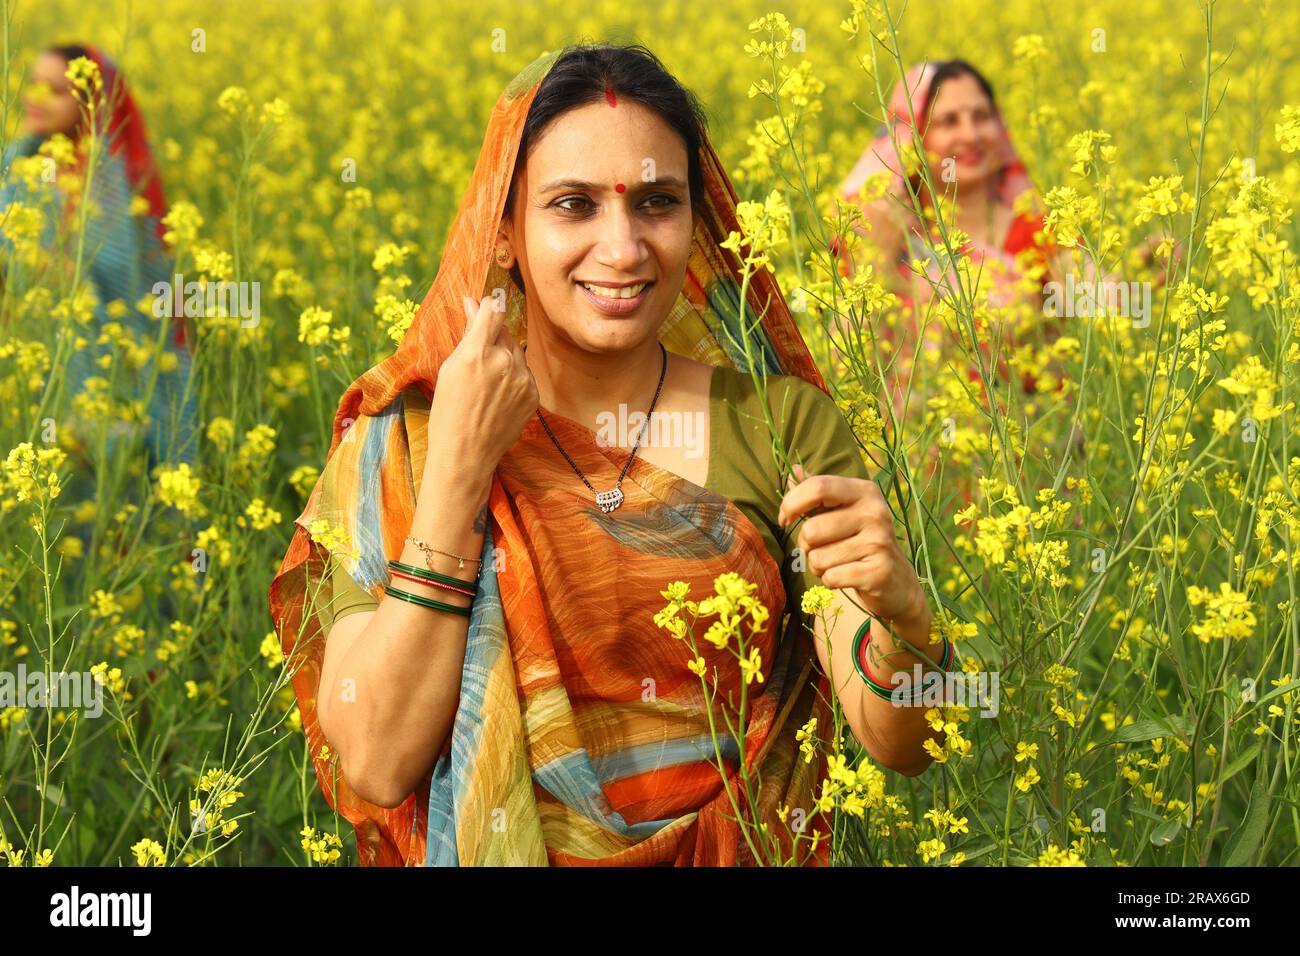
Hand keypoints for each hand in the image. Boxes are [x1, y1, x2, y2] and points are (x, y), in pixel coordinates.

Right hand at [427, 295, 537, 479]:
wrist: (466, 452)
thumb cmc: (448, 410)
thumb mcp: (450, 368)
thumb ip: (468, 334)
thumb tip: (473, 303)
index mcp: (476, 353)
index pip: (493, 310)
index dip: (488, 307)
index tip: (484, 307)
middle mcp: (503, 362)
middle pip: (505, 332)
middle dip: (493, 338)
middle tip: (477, 359)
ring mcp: (522, 379)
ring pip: (516, 352)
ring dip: (504, 358)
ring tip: (485, 384)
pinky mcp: (533, 393)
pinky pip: (524, 373)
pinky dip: (513, 378)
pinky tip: (497, 396)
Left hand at [777, 464, 928, 628]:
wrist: (897, 580)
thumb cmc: (859, 539)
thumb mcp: (842, 511)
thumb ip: (817, 493)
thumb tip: (793, 470)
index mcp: (865, 491)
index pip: (818, 487)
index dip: (791, 504)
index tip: (785, 519)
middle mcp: (875, 512)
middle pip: (811, 530)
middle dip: (805, 545)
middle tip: (821, 548)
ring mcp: (879, 542)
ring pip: (818, 558)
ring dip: (818, 566)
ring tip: (836, 562)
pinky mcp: (878, 572)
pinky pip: (830, 577)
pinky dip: (830, 580)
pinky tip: (845, 576)